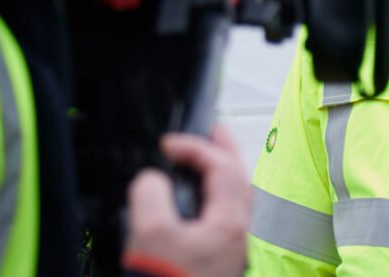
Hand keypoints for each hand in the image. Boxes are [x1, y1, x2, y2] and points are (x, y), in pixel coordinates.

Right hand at [122, 124, 250, 276]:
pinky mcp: (218, 261)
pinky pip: (224, 215)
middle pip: (238, 178)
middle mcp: (237, 233)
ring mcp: (230, 248)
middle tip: (211, 127)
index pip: (220, 166)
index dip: (195, 146)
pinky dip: (214, 195)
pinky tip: (198, 198)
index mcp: (228, 222)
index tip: (168, 144)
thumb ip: (152, 193)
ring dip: (221, 171)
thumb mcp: (150, 232)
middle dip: (224, 149)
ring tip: (205, 156)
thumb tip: (153, 181)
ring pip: (234, 198)